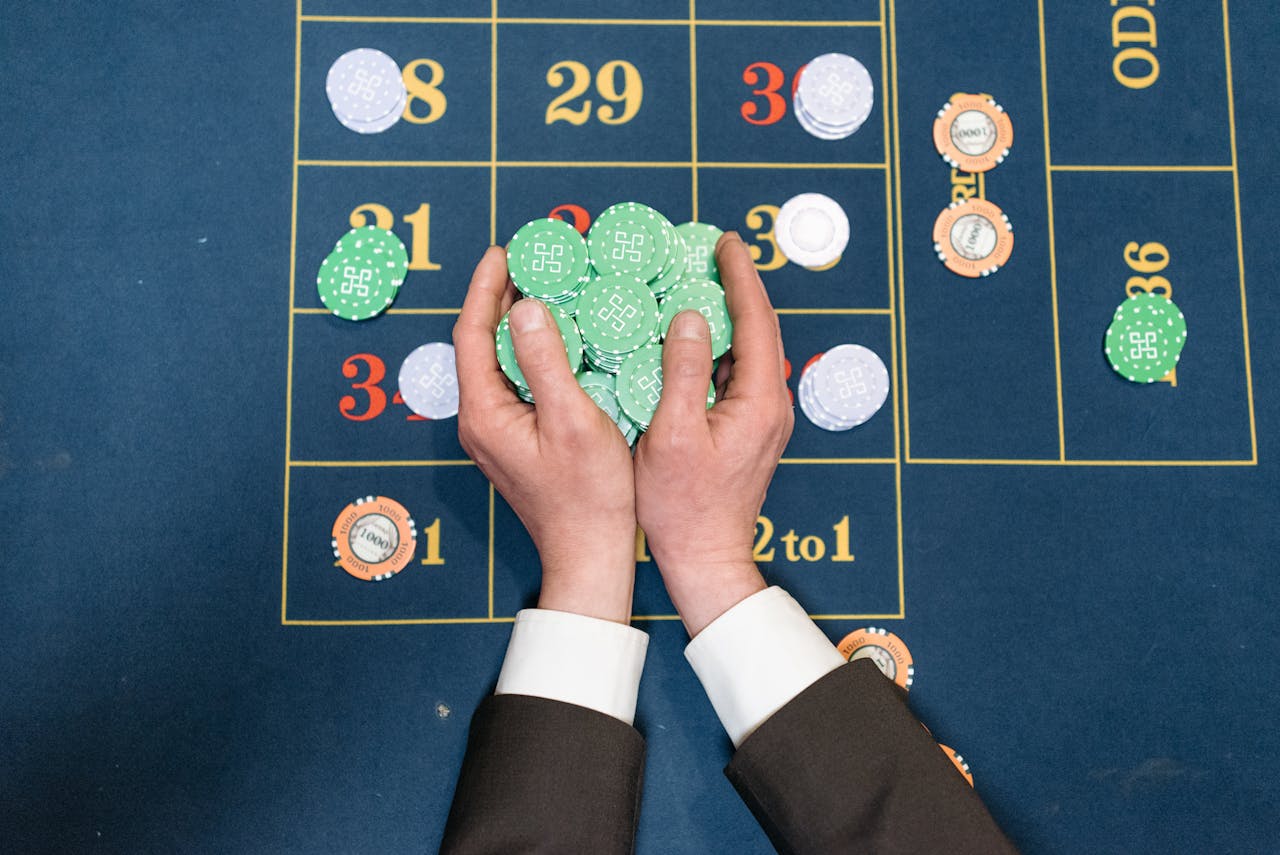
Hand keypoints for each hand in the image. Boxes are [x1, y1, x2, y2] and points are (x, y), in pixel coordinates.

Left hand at [453, 247, 637, 623]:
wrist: (590, 553)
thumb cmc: (587, 495)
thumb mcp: (571, 420)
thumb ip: (545, 362)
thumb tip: (527, 308)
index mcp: (485, 413)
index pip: (472, 334)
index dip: (485, 288)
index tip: (505, 252)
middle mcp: (480, 421)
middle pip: (479, 345)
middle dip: (498, 298)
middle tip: (527, 261)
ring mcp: (496, 433)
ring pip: (497, 363)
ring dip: (515, 324)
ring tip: (541, 288)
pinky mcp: (515, 441)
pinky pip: (514, 382)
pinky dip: (530, 352)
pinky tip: (558, 340)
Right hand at [633, 233, 794, 635]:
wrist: (705, 558)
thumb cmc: (683, 506)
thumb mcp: (672, 433)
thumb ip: (683, 371)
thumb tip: (690, 317)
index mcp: (760, 401)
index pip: (756, 321)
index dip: (740, 277)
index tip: (726, 242)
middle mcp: (771, 406)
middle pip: (759, 331)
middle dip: (737, 287)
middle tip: (710, 252)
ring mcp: (763, 420)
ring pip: (748, 352)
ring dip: (727, 317)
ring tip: (698, 283)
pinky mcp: (749, 431)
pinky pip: (737, 374)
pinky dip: (719, 347)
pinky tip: (692, 337)